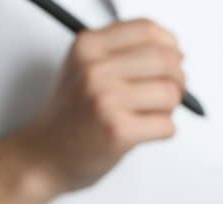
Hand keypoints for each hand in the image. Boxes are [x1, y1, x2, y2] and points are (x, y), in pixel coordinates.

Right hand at [16, 19, 186, 194]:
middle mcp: (95, 69)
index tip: (172, 60)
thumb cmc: (71, 115)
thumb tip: (173, 51)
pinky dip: (163, 131)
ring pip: (170, 94)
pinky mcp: (118, 131)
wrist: (44, 154)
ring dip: (169, 109)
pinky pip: (167, 126)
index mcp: (88, 46)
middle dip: (177, 79)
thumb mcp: (84, 67)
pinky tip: (142, 132)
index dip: (170, 46)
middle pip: (165, 60)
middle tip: (171, 92)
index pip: (148, 30)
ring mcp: (106, 100)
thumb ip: (121, 52)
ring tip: (149, 115)